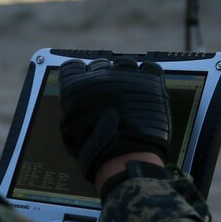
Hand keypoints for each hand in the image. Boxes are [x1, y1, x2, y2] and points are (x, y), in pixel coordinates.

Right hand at [59, 58, 170, 182]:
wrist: (125, 157)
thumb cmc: (95, 149)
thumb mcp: (70, 131)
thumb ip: (71, 110)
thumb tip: (71, 101)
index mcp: (77, 85)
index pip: (74, 67)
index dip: (80, 75)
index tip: (85, 82)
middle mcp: (100, 75)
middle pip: (100, 64)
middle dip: (102, 77)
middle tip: (109, 93)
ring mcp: (126, 75)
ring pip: (124, 63)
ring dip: (124, 74)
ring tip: (129, 90)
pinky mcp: (150, 81)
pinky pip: (150, 67)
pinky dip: (148, 74)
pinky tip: (147, 84)